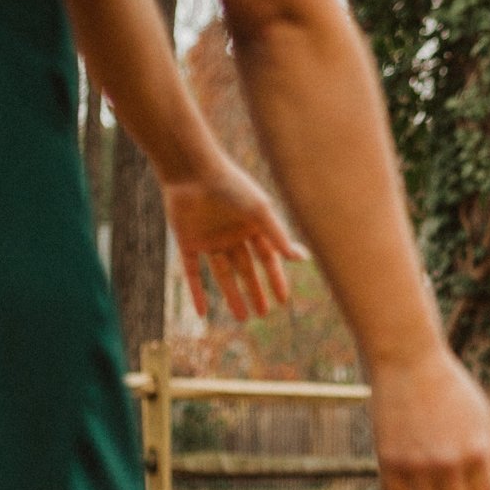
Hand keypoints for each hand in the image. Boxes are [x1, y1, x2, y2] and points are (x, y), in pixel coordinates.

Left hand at [162, 156, 306, 320]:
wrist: (192, 171)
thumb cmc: (231, 185)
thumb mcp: (260, 212)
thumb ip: (279, 235)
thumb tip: (302, 259)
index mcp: (252, 226)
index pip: (268, 259)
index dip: (276, 279)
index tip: (283, 300)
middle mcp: (232, 235)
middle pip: (246, 270)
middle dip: (255, 291)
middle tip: (263, 314)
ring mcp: (209, 240)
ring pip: (222, 274)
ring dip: (231, 296)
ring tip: (242, 318)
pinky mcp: (187, 242)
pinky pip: (192, 272)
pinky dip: (196, 292)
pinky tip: (202, 312)